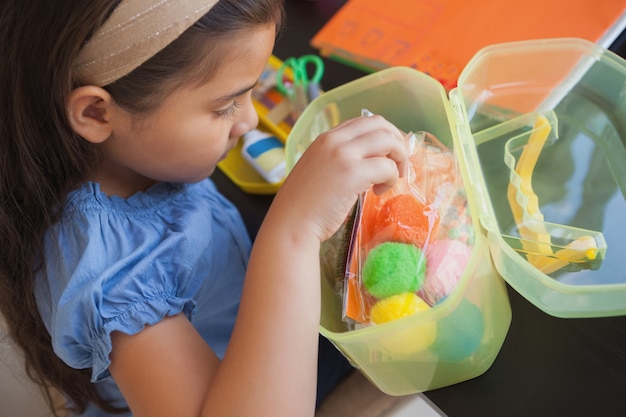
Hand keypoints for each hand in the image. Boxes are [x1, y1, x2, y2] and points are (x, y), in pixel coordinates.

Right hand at [274, 114, 409, 241]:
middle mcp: (334, 140)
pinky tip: (379, 192)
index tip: (389, 154)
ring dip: (399, 159)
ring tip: (391, 179)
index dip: (384, 135)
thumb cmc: (304, 205)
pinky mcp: (352, 173)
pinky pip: (387, 167)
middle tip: (398, 166)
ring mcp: (343, 154)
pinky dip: (392, 179)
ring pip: (389, 141)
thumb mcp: (320, 170)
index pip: (365, 121)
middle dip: (397, 143)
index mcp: (326, 138)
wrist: (291, 224)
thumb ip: (340, 160)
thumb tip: (372, 161)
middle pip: (380, 125)